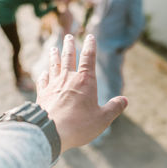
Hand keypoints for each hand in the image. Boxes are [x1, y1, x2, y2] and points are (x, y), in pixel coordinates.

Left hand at [36, 34, 127, 152]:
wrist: (50, 131)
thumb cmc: (79, 125)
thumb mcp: (102, 119)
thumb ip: (114, 108)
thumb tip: (124, 100)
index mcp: (85, 81)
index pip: (89, 57)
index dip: (90, 46)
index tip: (90, 36)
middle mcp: (68, 78)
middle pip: (68, 57)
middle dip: (69, 45)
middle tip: (68, 36)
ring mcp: (53, 85)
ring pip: (54, 66)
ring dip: (54, 56)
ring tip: (54, 48)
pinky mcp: (42, 94)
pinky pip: (42, 80)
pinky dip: (43, 75)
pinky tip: (43, 73)